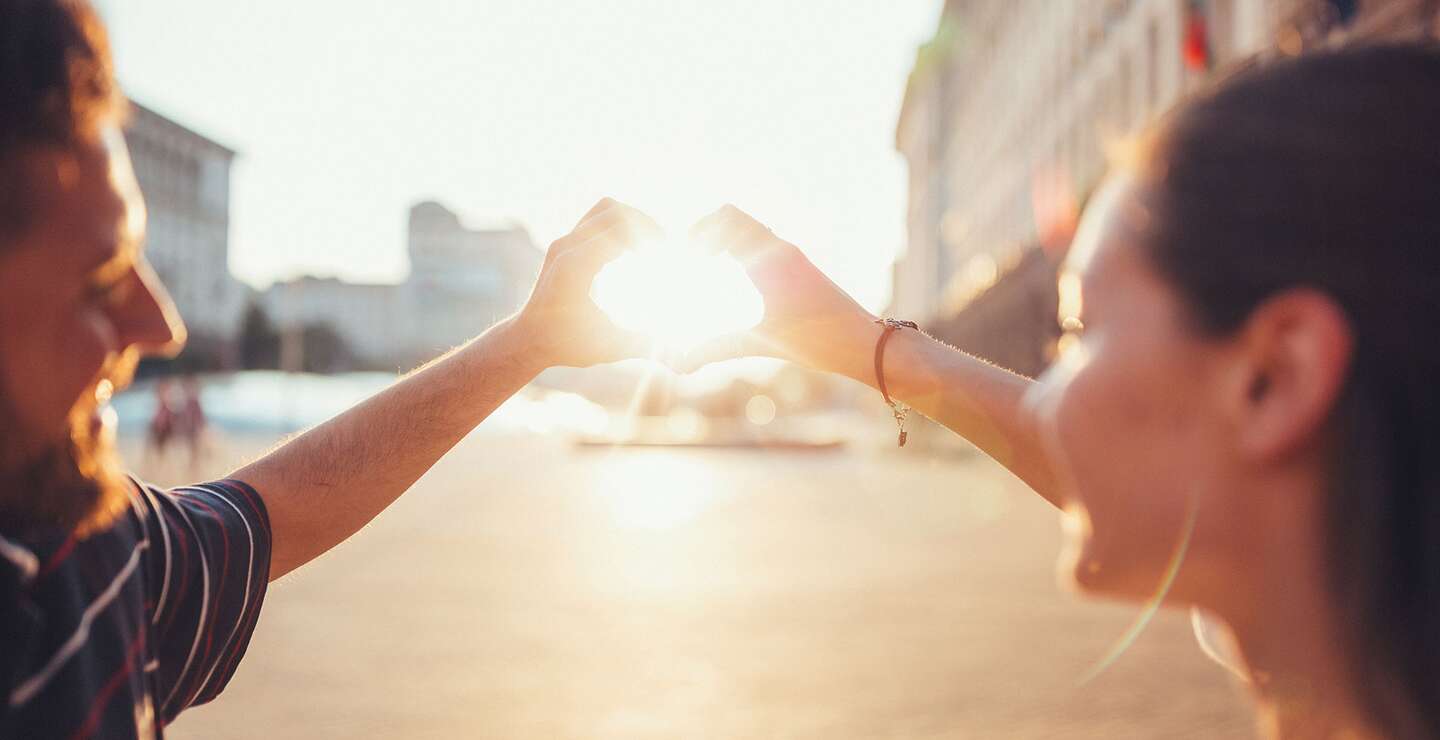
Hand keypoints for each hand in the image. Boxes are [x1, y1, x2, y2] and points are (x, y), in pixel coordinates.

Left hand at [513, 198, 658, 367]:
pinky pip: (598, 221)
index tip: (670, 254)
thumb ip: (644, 346)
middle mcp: (566, 247)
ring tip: (653, 244)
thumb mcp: (607, 348)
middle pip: (613, 211)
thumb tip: (682, 360)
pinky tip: (637, 252)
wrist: (528, 339)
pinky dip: (620, 226)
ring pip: (605, 209)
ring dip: (632, 219)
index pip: (618, 228)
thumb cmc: (566, 346)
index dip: (649, 236)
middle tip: (667, 246)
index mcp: (575, 267)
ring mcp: (564, 242)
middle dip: (645, 223)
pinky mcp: (566, 244)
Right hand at [679, 204, 880, 378]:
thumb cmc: (820, 341)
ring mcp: (793, 257)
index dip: (699, 229)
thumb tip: (677, 366)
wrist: (866, 343)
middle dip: (707, 231)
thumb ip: (716, 349)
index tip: (686, 256)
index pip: (727, 217)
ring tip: (706, 266)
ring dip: (724, 239)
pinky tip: (734, 280)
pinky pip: (762, 245)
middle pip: (734, 217)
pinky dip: (741, 250)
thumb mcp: (763, 343)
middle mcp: (783, 250)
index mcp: (772, 258)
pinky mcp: (799, 269)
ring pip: (750, 230)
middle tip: (691, 258)